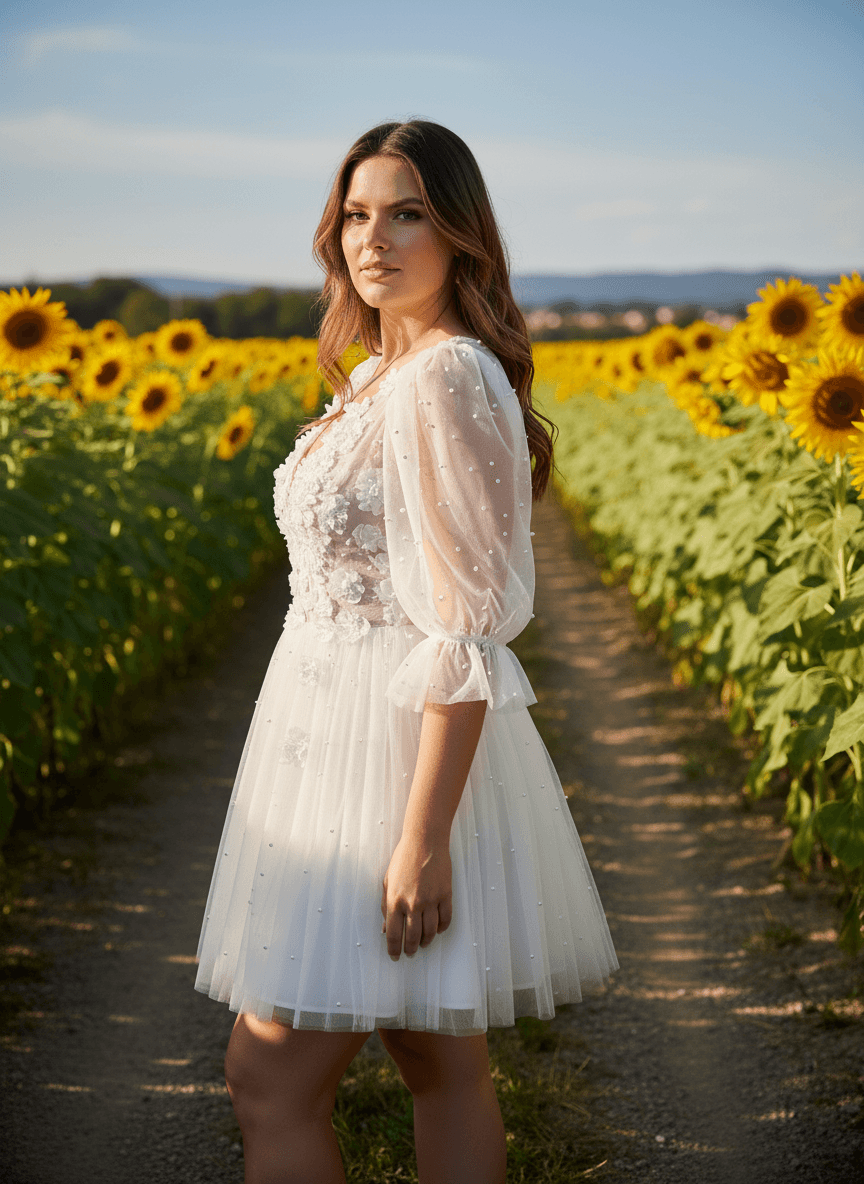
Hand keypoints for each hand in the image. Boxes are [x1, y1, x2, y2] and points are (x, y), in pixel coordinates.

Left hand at [381, 837, 451, 960]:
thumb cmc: (404, 858)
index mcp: (394, 900)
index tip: (395, 956)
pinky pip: (445, 919)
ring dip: (426, 942)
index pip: (393, 934)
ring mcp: (430, 900)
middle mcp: (412, 903)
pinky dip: (441, 929)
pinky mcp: (445, 894)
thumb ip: (384, 905)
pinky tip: (437, 930)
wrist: (425, 841)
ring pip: (430, 932)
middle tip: (410, 953)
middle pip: (412, 937)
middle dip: (410, 949)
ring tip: (423, 944)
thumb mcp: (387, 881)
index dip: (394, 949)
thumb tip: (385, 927)